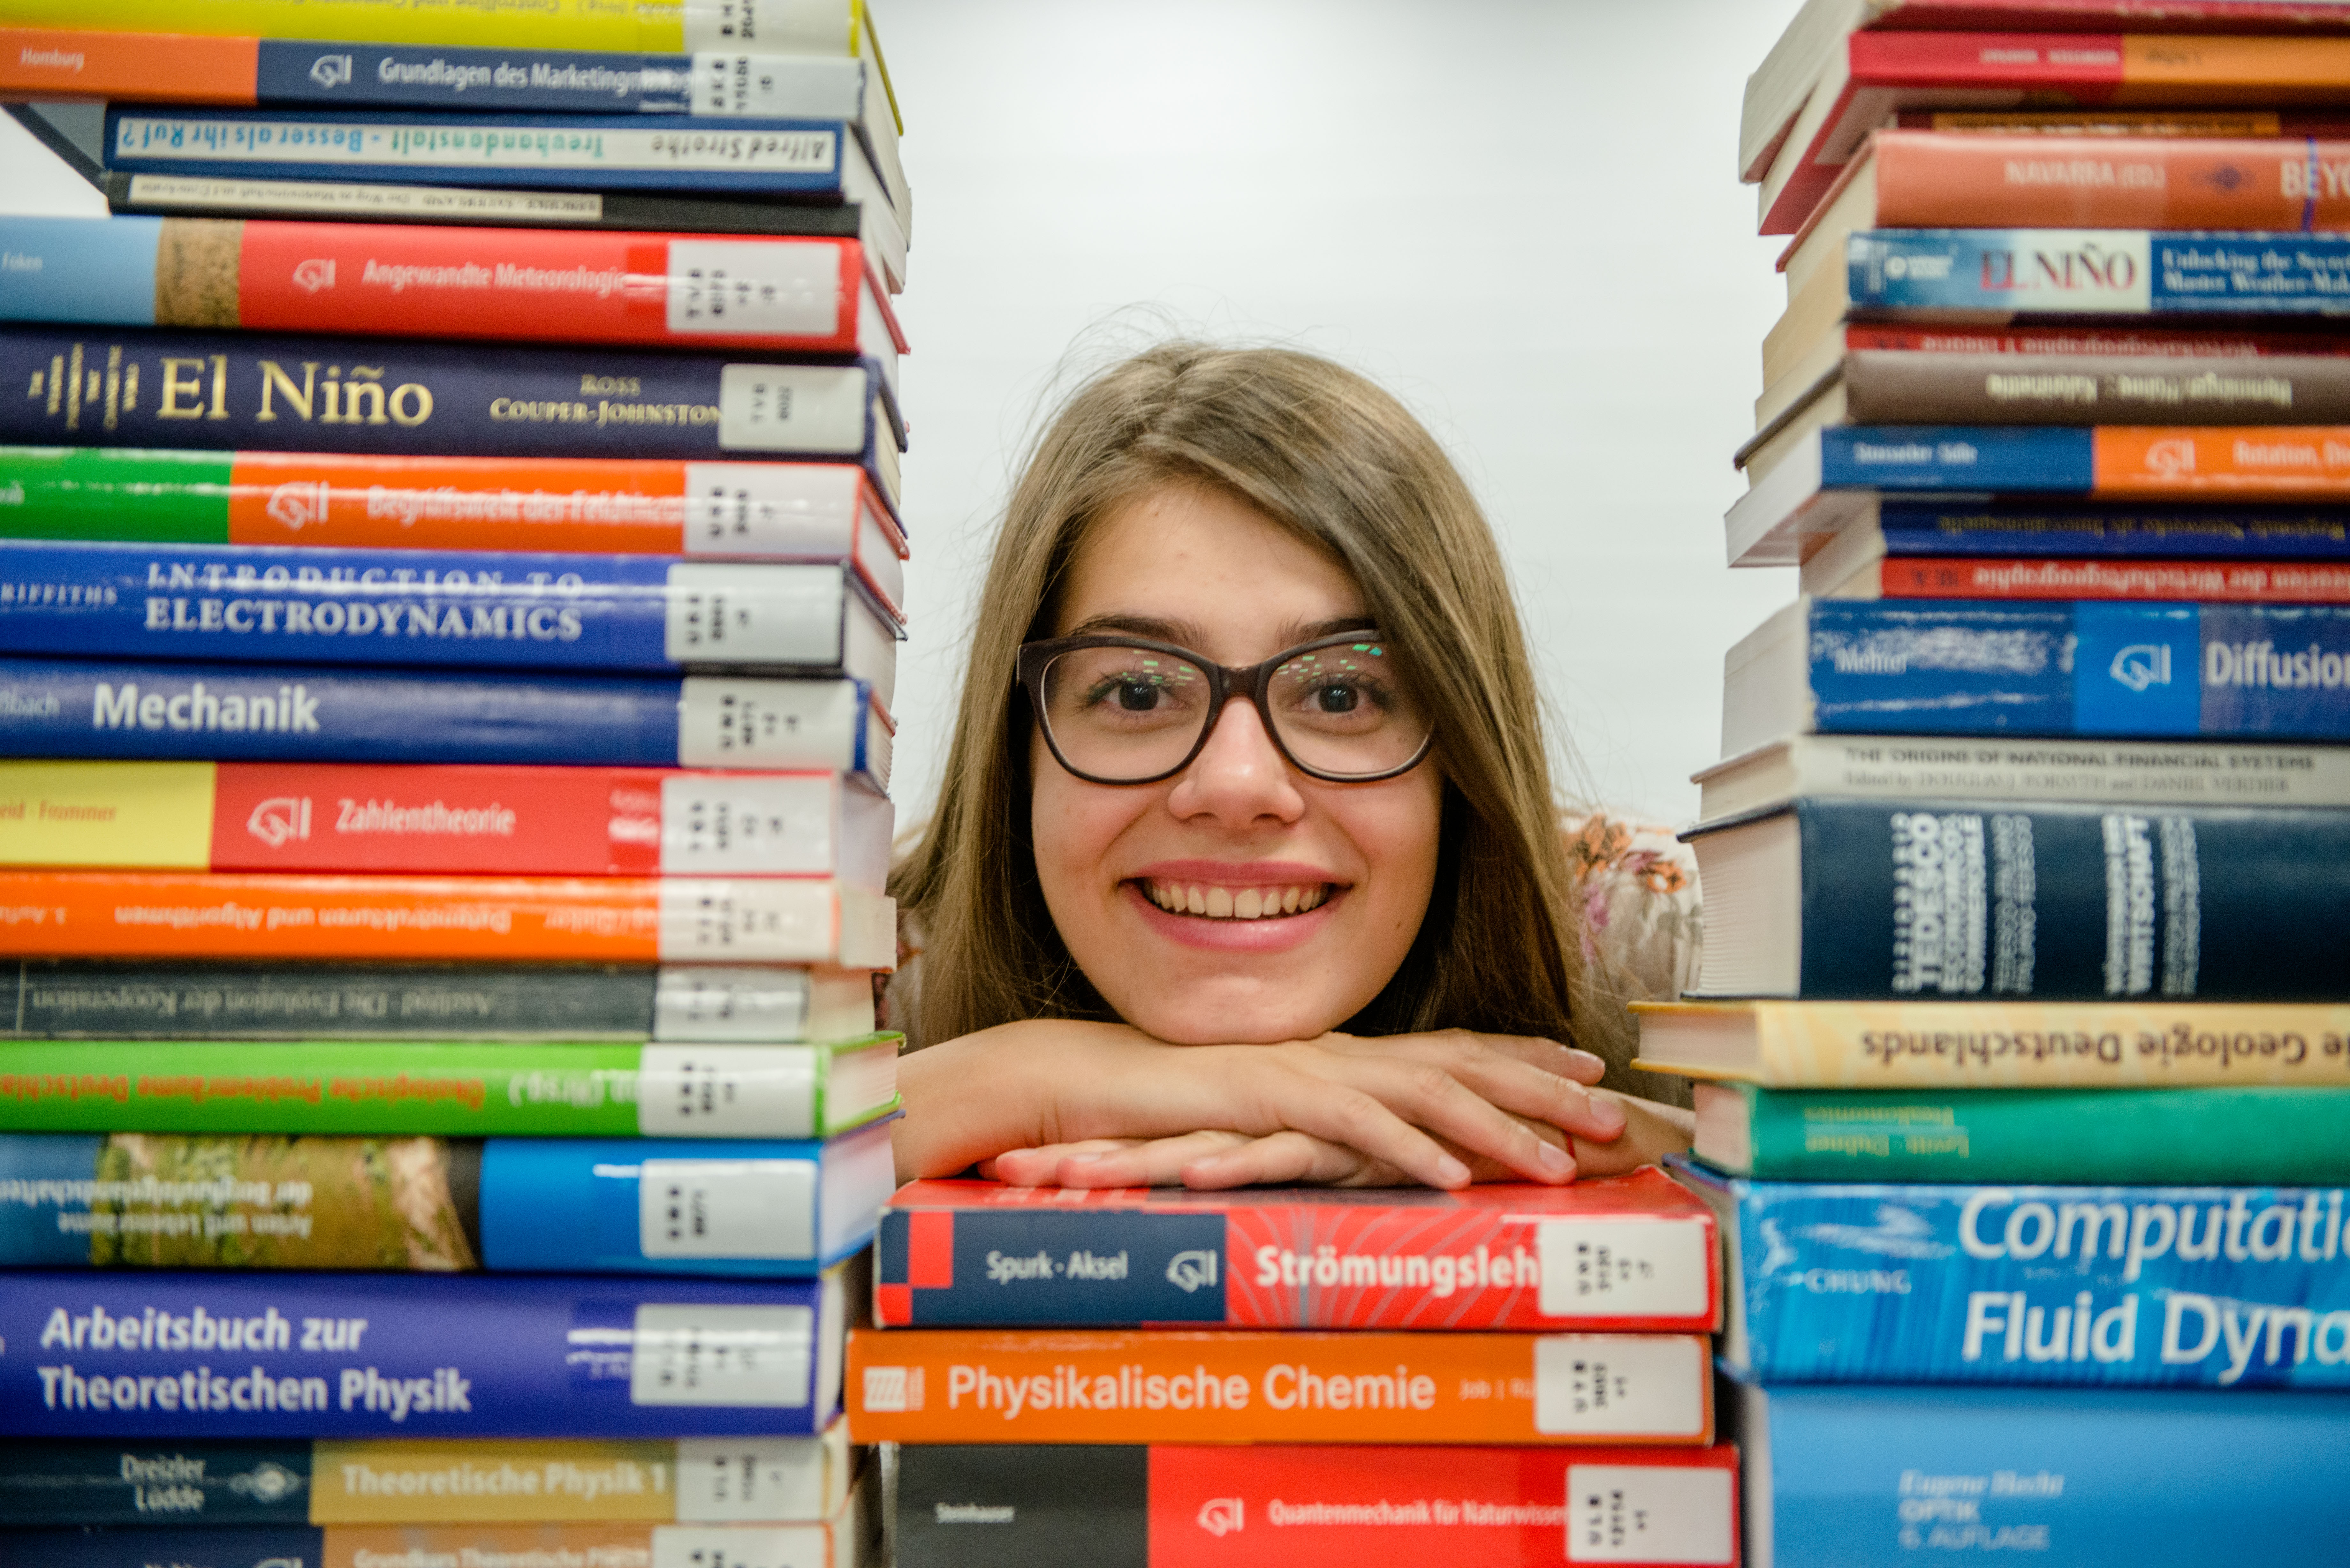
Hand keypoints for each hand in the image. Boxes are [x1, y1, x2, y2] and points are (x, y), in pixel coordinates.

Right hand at [987, 1087, 1691, 1189]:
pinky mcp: (1275, 1097)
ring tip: (1561, 1162)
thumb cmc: (1172, 1105)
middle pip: (1462, 1063)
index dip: (1524, 1053)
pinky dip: (1411, 1150)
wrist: (1089, 1085)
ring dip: (1499, 1127)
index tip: (1589, 1066)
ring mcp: (1309, 1070)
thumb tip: (1373, 1150)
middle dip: (1544, 1088)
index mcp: (1342, 1053)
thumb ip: (1321, 1123)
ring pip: (1427, 1092)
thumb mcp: (1266, 1114)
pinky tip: (1455, 1178)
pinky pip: (1358, 1127)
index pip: (1451, 1046)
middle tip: (1614, 1115)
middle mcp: (1338, 1052)